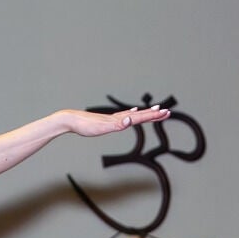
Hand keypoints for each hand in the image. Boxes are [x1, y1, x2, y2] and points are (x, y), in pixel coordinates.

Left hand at [55, 105, 170, 137]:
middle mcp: (118, 117)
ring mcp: (113, 118)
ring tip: (155, 110)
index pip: (140, 117)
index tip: (166, 113)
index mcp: (119, 119)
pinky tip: (132, 113)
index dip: (153, 116)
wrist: (71, 120)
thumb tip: (130, 119)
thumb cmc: (85, 126)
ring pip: (133, 115)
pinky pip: (124, 116)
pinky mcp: (107, 120)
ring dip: (145, 113)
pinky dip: (131, 115)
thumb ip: (117, 124)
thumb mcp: (102, 127)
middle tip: (167, 112)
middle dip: (153, 114)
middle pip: (140, 115)